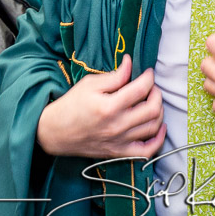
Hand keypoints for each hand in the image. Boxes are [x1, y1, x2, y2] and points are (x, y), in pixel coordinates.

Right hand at [36, 55, 165, 158]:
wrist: (55, 132)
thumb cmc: (71, 105)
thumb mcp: (89, 84)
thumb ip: (114, 76)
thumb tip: (131, 63)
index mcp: (109, 106)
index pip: (141, 89)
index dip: (149, 77)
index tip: (147, 72)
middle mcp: (117, 126)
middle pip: (153, 108)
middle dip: (156, 93)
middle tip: (150, 87)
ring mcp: (120, 141)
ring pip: (153, 126)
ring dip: (159, 111)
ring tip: (152, 102)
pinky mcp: (119, 153)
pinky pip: (147, 151)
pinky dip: (158, 139)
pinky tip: (159, 127)